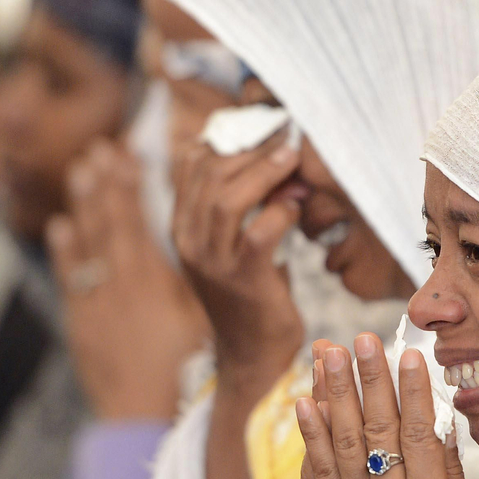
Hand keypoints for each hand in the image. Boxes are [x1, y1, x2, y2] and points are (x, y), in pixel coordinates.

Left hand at [49, 141, 209, 420]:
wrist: (148, 417)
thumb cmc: (191, 372)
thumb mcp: (213, 313)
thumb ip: (228, 266)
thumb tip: (265, 217)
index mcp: (156, 278)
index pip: (142, 215)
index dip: (135, 181)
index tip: (134, 151)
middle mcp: (121, 283)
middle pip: (112, 219)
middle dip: (108, 180)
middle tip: (105, 148)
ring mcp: (98, 302)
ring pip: (88, 241)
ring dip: (85, 202)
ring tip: (84, 168)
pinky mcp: (83, 323)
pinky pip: (69, 277)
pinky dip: (65, 249)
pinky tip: (60, 226)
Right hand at [170, 129, 304, 385]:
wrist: (252, 354)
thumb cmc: (251, 291)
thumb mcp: (232, 242)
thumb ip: (238, 202)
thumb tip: (268, 153)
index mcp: (181, 225)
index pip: (190, 163)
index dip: (225, 135)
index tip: (260, 123)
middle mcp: (188, 241)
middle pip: (207, 174)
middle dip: (249, 147)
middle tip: (284, 134)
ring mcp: (212, 262)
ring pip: (227, 200)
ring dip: (263, 172)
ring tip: (291, 157)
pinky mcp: (242, 280)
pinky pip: (258, 233)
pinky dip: (280, 212)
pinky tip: (298, 204)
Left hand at [294, 334, 478, 478]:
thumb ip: (450, 469)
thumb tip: (440, 416)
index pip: (420, 432)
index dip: (413, 391)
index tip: (409, 354)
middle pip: (375, 430)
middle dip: (367, 379)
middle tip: (360, 338)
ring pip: (339, 443)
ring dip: (332, 393)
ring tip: (327, 353)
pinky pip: (315, 473)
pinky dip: (309, 435)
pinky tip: (305, 401)